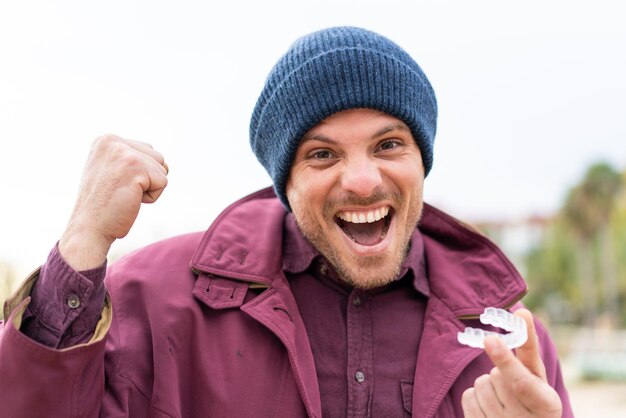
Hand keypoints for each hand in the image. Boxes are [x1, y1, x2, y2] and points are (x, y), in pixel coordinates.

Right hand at [59, 134, 168, 269]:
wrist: (88, 229)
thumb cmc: (102, 206)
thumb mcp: (111, 171)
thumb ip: (129, 159)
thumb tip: (162, 162)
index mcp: (106, 140)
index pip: (146, 150)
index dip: (139, 174)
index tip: (115, 185)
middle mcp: (112, 141)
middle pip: (158, 157)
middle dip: (147, 179)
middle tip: (120, 192)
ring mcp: (123, 153)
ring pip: (162, 169)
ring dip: (149, 188)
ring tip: (125, 195)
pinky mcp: (135, 167)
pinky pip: (163, 182)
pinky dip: (152, 197)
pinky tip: (130, 200)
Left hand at [461, 309, 561, 416]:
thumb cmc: (532, 398)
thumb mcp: (537, 376)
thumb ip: (528, 347)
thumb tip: (522, 311)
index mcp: (547, 405)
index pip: (521, 381)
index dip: (505, 359)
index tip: (490, 339)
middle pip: (496, 376)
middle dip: (499, 374)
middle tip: (511, 390)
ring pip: (480, 385)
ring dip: (487, 387)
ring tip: (502, 401)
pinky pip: (468, 397)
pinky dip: (474, 398)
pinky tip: (488, 409)